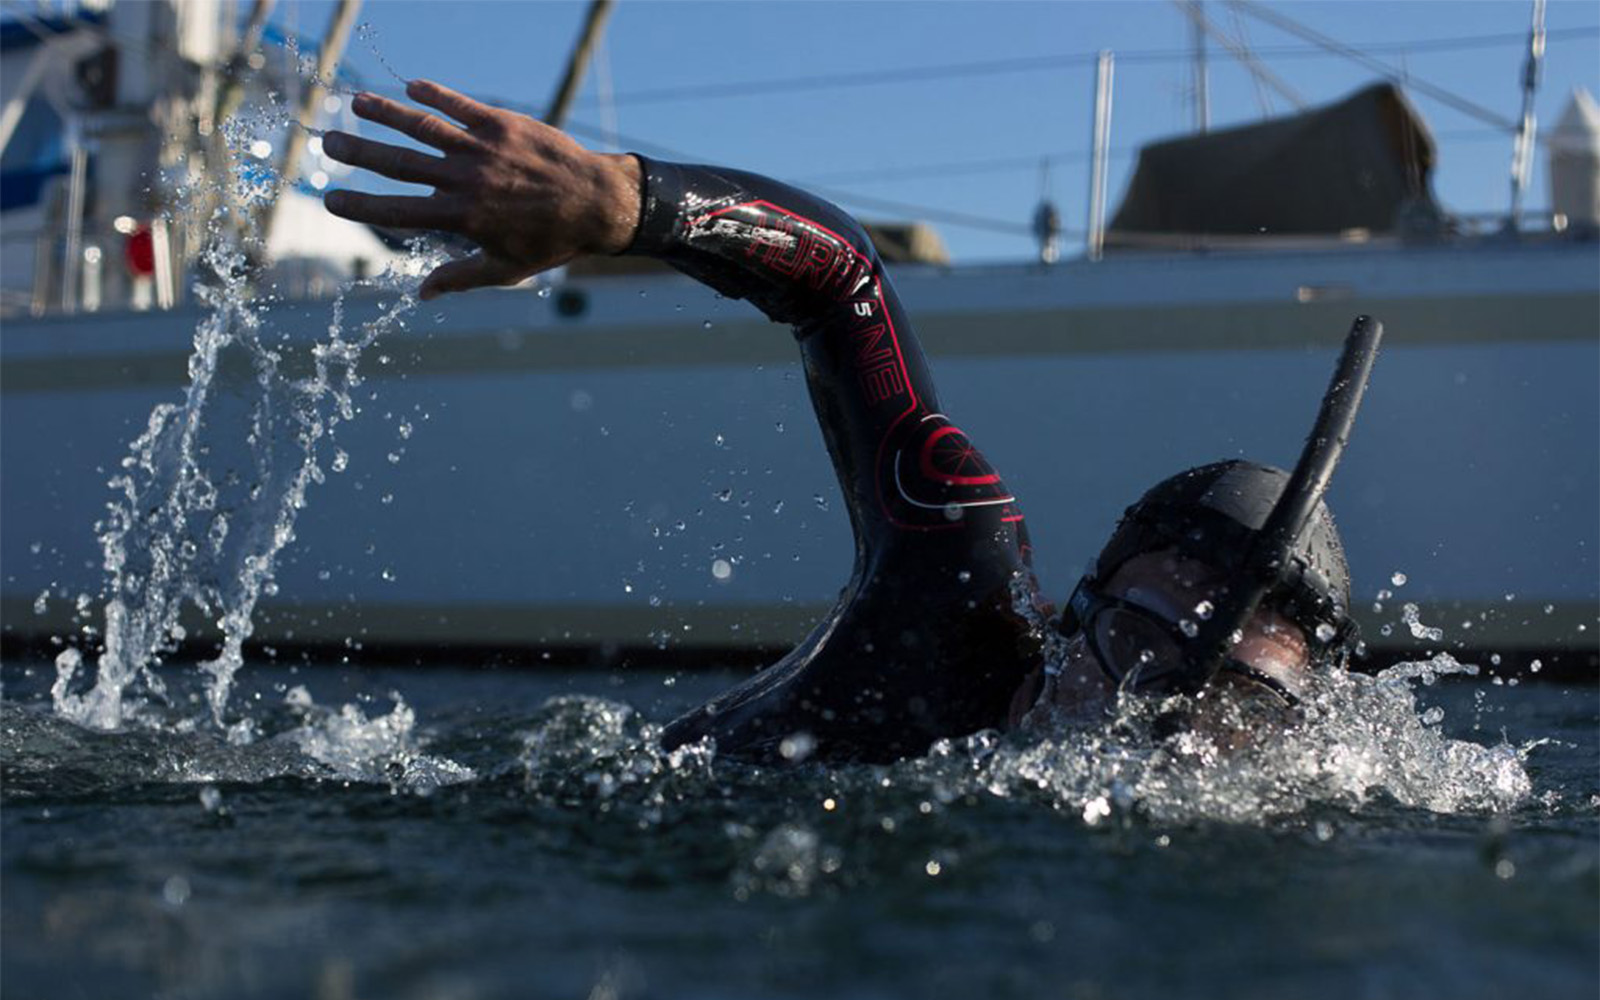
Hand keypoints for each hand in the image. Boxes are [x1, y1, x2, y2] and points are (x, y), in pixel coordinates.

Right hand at [322, 79, 641, 299]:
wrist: (598, 203)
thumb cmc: (552, 241)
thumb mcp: (506, 269)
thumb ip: (460, 278)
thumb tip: (421, 295)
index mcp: (463, 218)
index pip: (399, 211)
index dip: (361, 205)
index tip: (330, 198)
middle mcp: (467, 181)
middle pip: (400, 164)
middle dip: (360, 152)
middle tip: (327, 141)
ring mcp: (483, 149)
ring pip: (423, 127)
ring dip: (386, 114)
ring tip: (357, 103)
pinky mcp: (503, 124)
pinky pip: (461, 106)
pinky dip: (434, 95)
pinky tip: (411, 89)